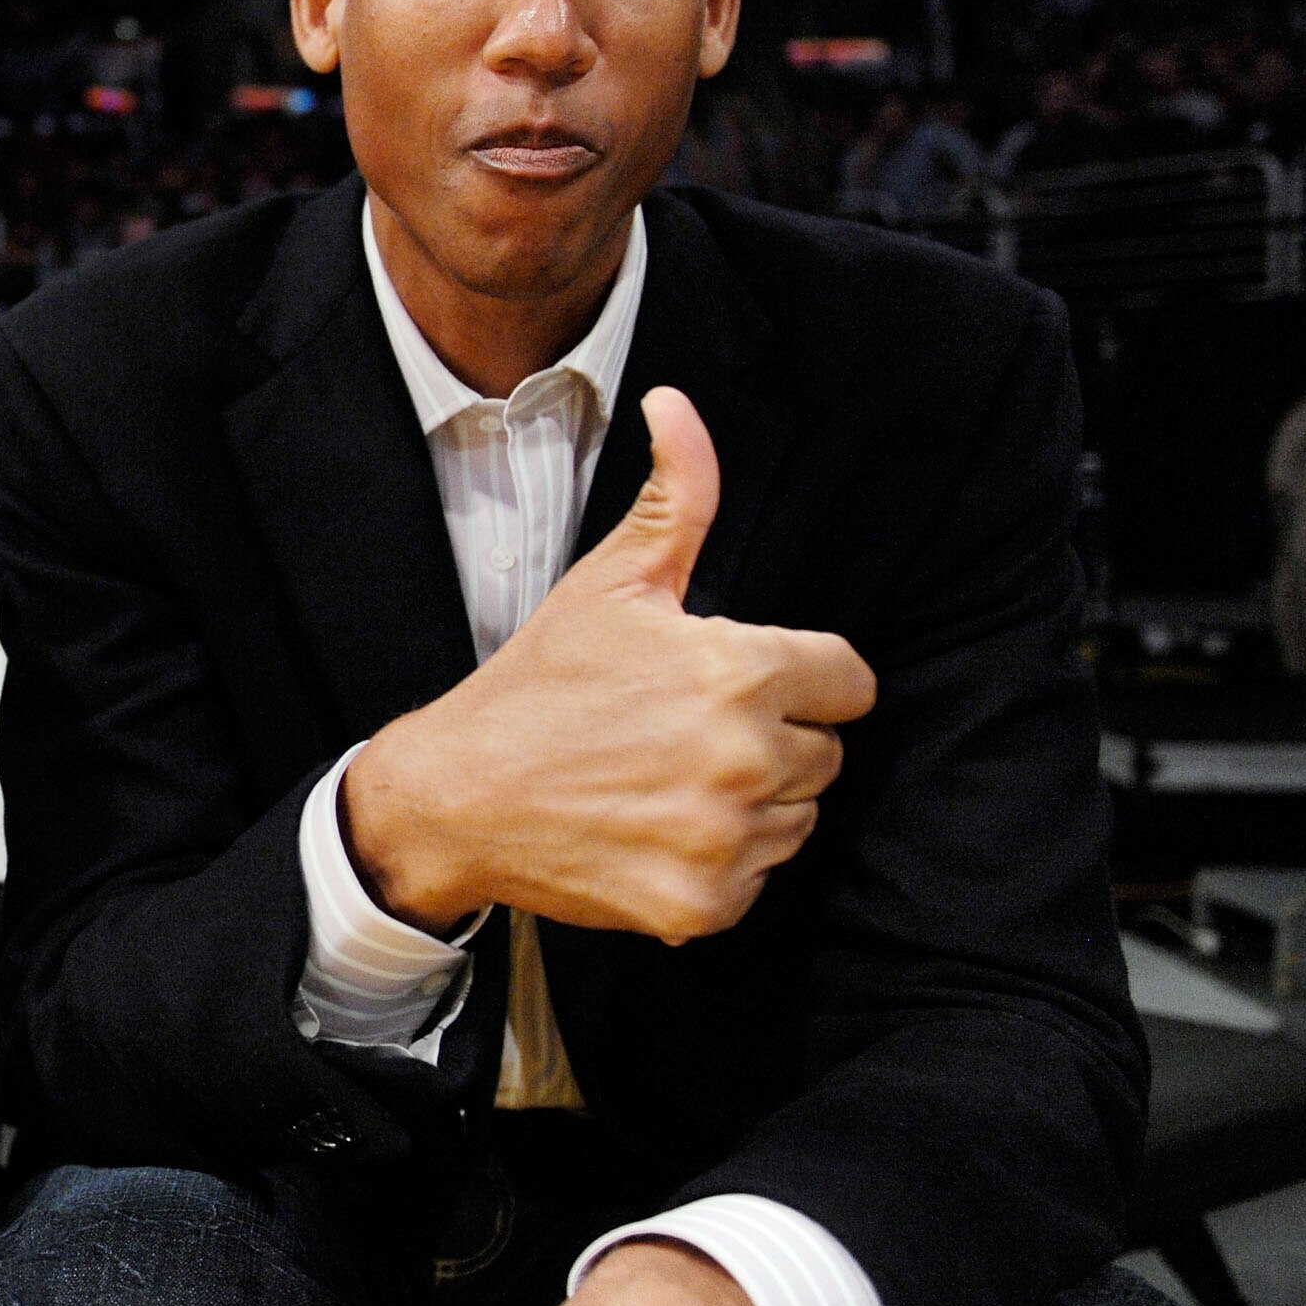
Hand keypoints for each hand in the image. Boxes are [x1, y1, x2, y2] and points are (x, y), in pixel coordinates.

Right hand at [342, 388, 875, 942]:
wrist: (454, 795)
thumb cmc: (537, 683)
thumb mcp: (610, 581)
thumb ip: (677, 494)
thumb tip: (677, 402)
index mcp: (742, 671)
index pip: (850, 682)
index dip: (799, 677)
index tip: (737, 683)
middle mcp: (747, 757)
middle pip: (827, 754)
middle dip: (772, 740)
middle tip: (682, 734)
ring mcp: (726, 837)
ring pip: (797, 819)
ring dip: (749, 805)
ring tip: (665, 782)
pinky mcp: (704, 903)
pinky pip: (757, 879)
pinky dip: (715, 865)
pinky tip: (652, 832)